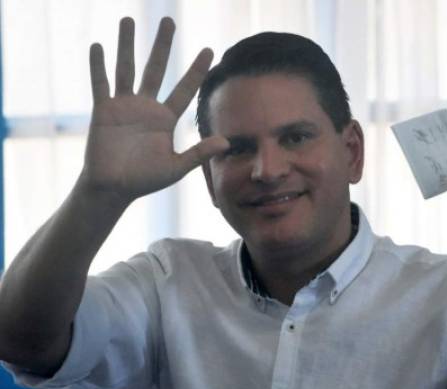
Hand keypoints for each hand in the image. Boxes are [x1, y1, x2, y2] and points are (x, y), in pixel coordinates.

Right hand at [80, 17, 228, 203]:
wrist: (113, 188)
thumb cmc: (145, 180)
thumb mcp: (176, 167)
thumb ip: (199, 152)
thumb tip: (227, 142)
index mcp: (166, 119)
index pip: (185, 89)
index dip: (196, 70)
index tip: (209, 49)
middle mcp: (147, 107)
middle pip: (156, 69)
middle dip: (162, 46)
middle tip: (168, 20)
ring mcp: (124, 106)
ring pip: (126, 69)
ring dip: (127, 45)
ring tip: (128, 19)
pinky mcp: (103, 111)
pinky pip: (101, 84)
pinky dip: (98, 66)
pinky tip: (98, 46)